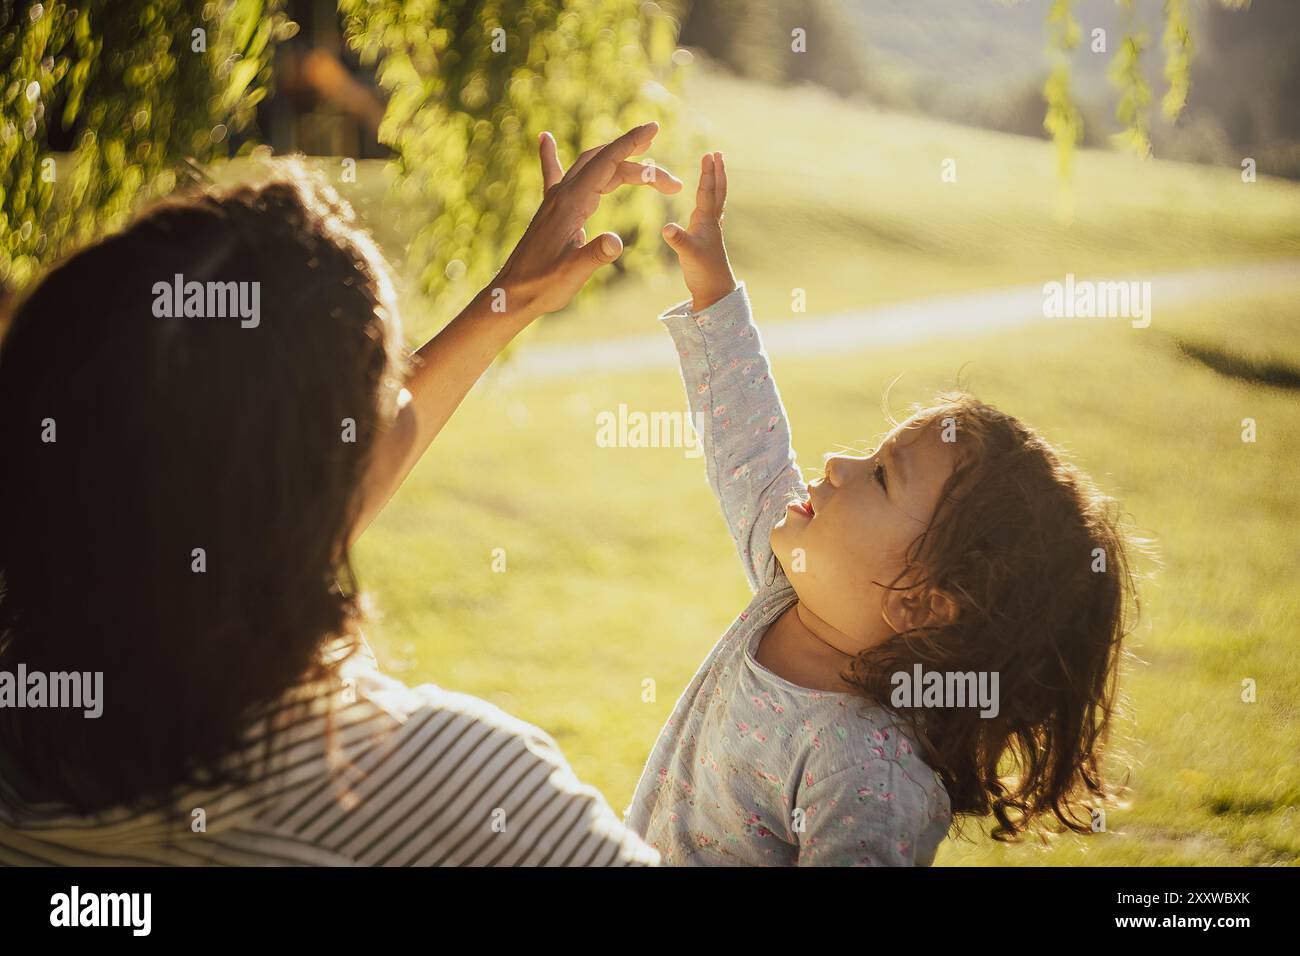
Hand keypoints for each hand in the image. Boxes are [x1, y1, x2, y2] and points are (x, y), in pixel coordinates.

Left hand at [491, 122, 681, 320]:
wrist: (513, 294)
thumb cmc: (543, 285)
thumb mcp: (573, 272)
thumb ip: (595, 255)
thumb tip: (616, 242)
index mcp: (571, 202)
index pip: (607, 163)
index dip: (631, 143)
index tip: (653, 127)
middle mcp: (563, 194)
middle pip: (606, 163)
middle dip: (639, 164)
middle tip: (671, 182)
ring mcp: (556, 199)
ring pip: (591, 167)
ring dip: (618, 162)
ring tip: (646, 162)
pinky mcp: (552, 209)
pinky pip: (555, 174)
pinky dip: (552, 154)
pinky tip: (544, 138)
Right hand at [661, 152, 736, 312]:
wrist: (715, 291)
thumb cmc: (703, 272)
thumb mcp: (687, 254)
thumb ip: (677, 240)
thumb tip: (667, 228)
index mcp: (706, 221)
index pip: (707, 191)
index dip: (707, 172)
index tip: (709, 154)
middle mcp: (712, 222)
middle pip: (717, 191)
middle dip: (717, 172)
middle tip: (717, 154)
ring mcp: (712, 230)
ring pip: (716, 200)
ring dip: (716, 183)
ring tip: (716, 170)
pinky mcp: (708, 239)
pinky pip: (712, 213)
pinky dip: (711, 201)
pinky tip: (708, 202)